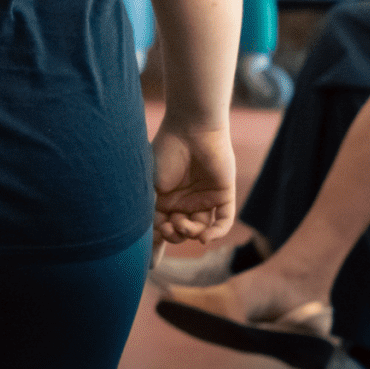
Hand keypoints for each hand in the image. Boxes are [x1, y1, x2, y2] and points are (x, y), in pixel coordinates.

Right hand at [150, 120, 235, 244]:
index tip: (153, 238)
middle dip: (175, 235)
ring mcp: (205, 198)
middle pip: (182, 231)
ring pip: (202, 228)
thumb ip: (150, 210)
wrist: (189, 129)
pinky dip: (216, 232)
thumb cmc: (165, 152)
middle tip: (169, 227)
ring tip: (184, 226)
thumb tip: (145, 236)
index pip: (164, 226)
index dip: (159, 237)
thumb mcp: (151, 185)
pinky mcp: (223, 194)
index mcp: (166, 198)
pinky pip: (224, 220)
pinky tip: (205, 237)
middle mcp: (185, 200)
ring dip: (192, 233)